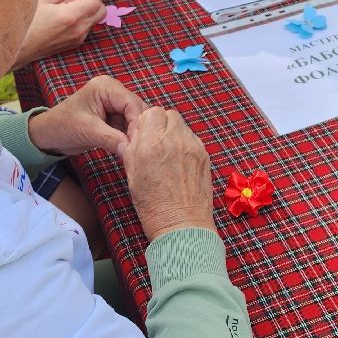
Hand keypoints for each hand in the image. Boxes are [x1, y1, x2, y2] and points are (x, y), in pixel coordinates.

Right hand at [14, 0, 105, 65]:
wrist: (13, 49)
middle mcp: (78, 30)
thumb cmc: (23, 22)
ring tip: (68, 2)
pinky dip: (82, 19)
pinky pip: (85, 29)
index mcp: (71, 16)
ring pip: (94, 20)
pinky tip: (64, 14)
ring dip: (87, 9)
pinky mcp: (72, 45)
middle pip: (101, 11)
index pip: (96, 1)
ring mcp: (76, 39)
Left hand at [27, 76, 146, 156]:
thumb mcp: (87, 132)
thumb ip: (111, 139)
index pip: (132, 103)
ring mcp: (114, 104)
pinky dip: (130, 138)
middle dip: (139, 129)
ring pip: (136, 119)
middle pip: (137, 110)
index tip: (140, 143)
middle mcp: (113, 91)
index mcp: (106, 87)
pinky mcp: (114, 116)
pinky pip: (129, 126)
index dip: (138, 123)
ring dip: (136, 135)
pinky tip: (131, 149)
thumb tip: (131, 150)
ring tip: (137, 151)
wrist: (48, 134)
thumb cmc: (62, 126)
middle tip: (141, 149)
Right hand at [119, 107, 216, 241]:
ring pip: (183, 125)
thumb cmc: (153, 206)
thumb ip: (133, 148)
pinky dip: (185, 144)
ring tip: (168, 153)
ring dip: (174, 133)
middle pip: (169, 114)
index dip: (147, 122)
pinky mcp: (205, 155)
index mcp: (152, 145)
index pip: (152, 112)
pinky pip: (193, 139)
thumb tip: (137, 132)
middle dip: (161, 124)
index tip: (144, 135)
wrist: (182, 226)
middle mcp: (174, 141)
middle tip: (156, 142)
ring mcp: (193, 147)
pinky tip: (180, 162)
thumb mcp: (132, 175)